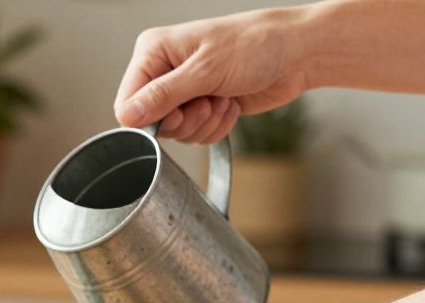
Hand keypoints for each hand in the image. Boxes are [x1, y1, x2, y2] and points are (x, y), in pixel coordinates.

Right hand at [114, 7, 311, 142]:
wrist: (297, 53)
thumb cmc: (257, 45)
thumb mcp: (206, 70)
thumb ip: (163, 95)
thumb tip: (127, 116)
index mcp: (153, 51)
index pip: (127, 103)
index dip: (150, 119)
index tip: (178, 113)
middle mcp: (164, 71)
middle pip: (152, 123)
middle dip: (185, 121)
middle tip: (207, 101)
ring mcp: (183, 90)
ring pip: (176, 132)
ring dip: (204, 124)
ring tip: (223, 98)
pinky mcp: (202, 106)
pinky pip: (196, 135)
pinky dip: (216, 126)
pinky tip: (230, 104)